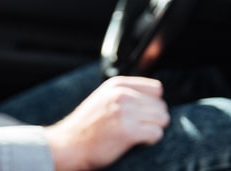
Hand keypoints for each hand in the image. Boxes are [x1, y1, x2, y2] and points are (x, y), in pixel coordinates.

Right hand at [45, 76, 169, 170]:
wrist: (68, 144)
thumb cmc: (86, 126)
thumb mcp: (103, 98)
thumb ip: (125, 93)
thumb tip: (154, 99)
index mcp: (117, 84)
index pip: (156, 89)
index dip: (153, 103)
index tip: (143, 114)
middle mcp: (122, 94)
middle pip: (161, 105)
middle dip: (154, 119)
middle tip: (139, 128)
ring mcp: (125, 112)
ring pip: (162, 119)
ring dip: (154, 129)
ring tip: (138, 134)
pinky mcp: (128, 131)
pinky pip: (157, 133)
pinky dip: (151, 140)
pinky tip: (137, 142)